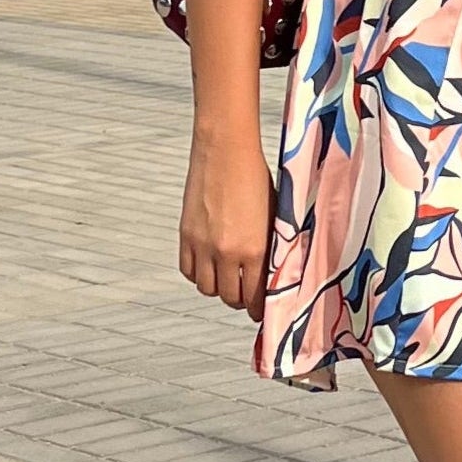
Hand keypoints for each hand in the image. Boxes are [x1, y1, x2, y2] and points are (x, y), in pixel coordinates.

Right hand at [179, 141, 273, 314]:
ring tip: (228, 279)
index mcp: (254, 250)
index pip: (256, 297)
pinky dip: (199, 274)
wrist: (225, 150)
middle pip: (230, 297)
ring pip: (207, 289)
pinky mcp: (186, 235)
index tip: (261, 311)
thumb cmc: (256, 177)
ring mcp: (202, 245)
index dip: (259, 309)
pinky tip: (209, 265)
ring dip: (218, 288)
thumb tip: (275, 271)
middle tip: (246, 295)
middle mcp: (226, 253)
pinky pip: (188, 271)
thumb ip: (271, 247)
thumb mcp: (274, 216)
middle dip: (240, 300)